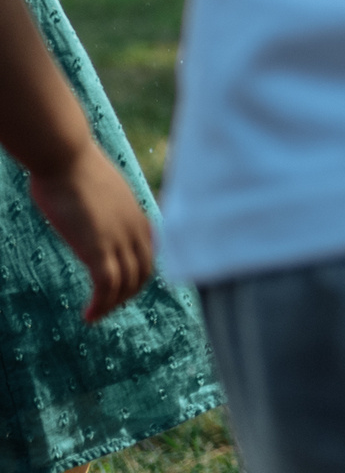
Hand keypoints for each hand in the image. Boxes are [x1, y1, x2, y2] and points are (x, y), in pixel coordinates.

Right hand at [26, 143, 154, 322]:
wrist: (66, 156)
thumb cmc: (73, 167)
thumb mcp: (99, 190)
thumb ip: (104, 207)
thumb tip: (91, 210)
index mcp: (138, 215)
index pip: (149, 254)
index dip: (138, 274)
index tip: (123, 286)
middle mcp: (135, 229)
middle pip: (143, 273)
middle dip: (128, 294)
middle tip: (108, 307)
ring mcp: (119, 239)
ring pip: (126, 284)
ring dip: (112, 305)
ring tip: (95, 316)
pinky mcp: (98, 248)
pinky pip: (106, 286)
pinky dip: (100, 305)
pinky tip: (88, 315)